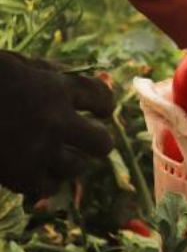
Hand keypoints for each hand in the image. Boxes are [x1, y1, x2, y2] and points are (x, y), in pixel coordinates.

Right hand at [0, 51, 113, 196]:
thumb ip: (47, 71)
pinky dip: (41, 182)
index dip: (104, 105)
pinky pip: (47, 187)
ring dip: (68, 163)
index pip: (102, 97)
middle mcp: (56, 120)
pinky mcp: (19, 176)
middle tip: (87, 142)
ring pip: (77, 168)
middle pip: (102, 143)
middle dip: (97, 142)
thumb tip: (74, 78)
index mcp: (56, 87)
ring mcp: (39, 150)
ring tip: (54, 157)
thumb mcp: (17, 64)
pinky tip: (31, 173)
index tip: (100, 111)